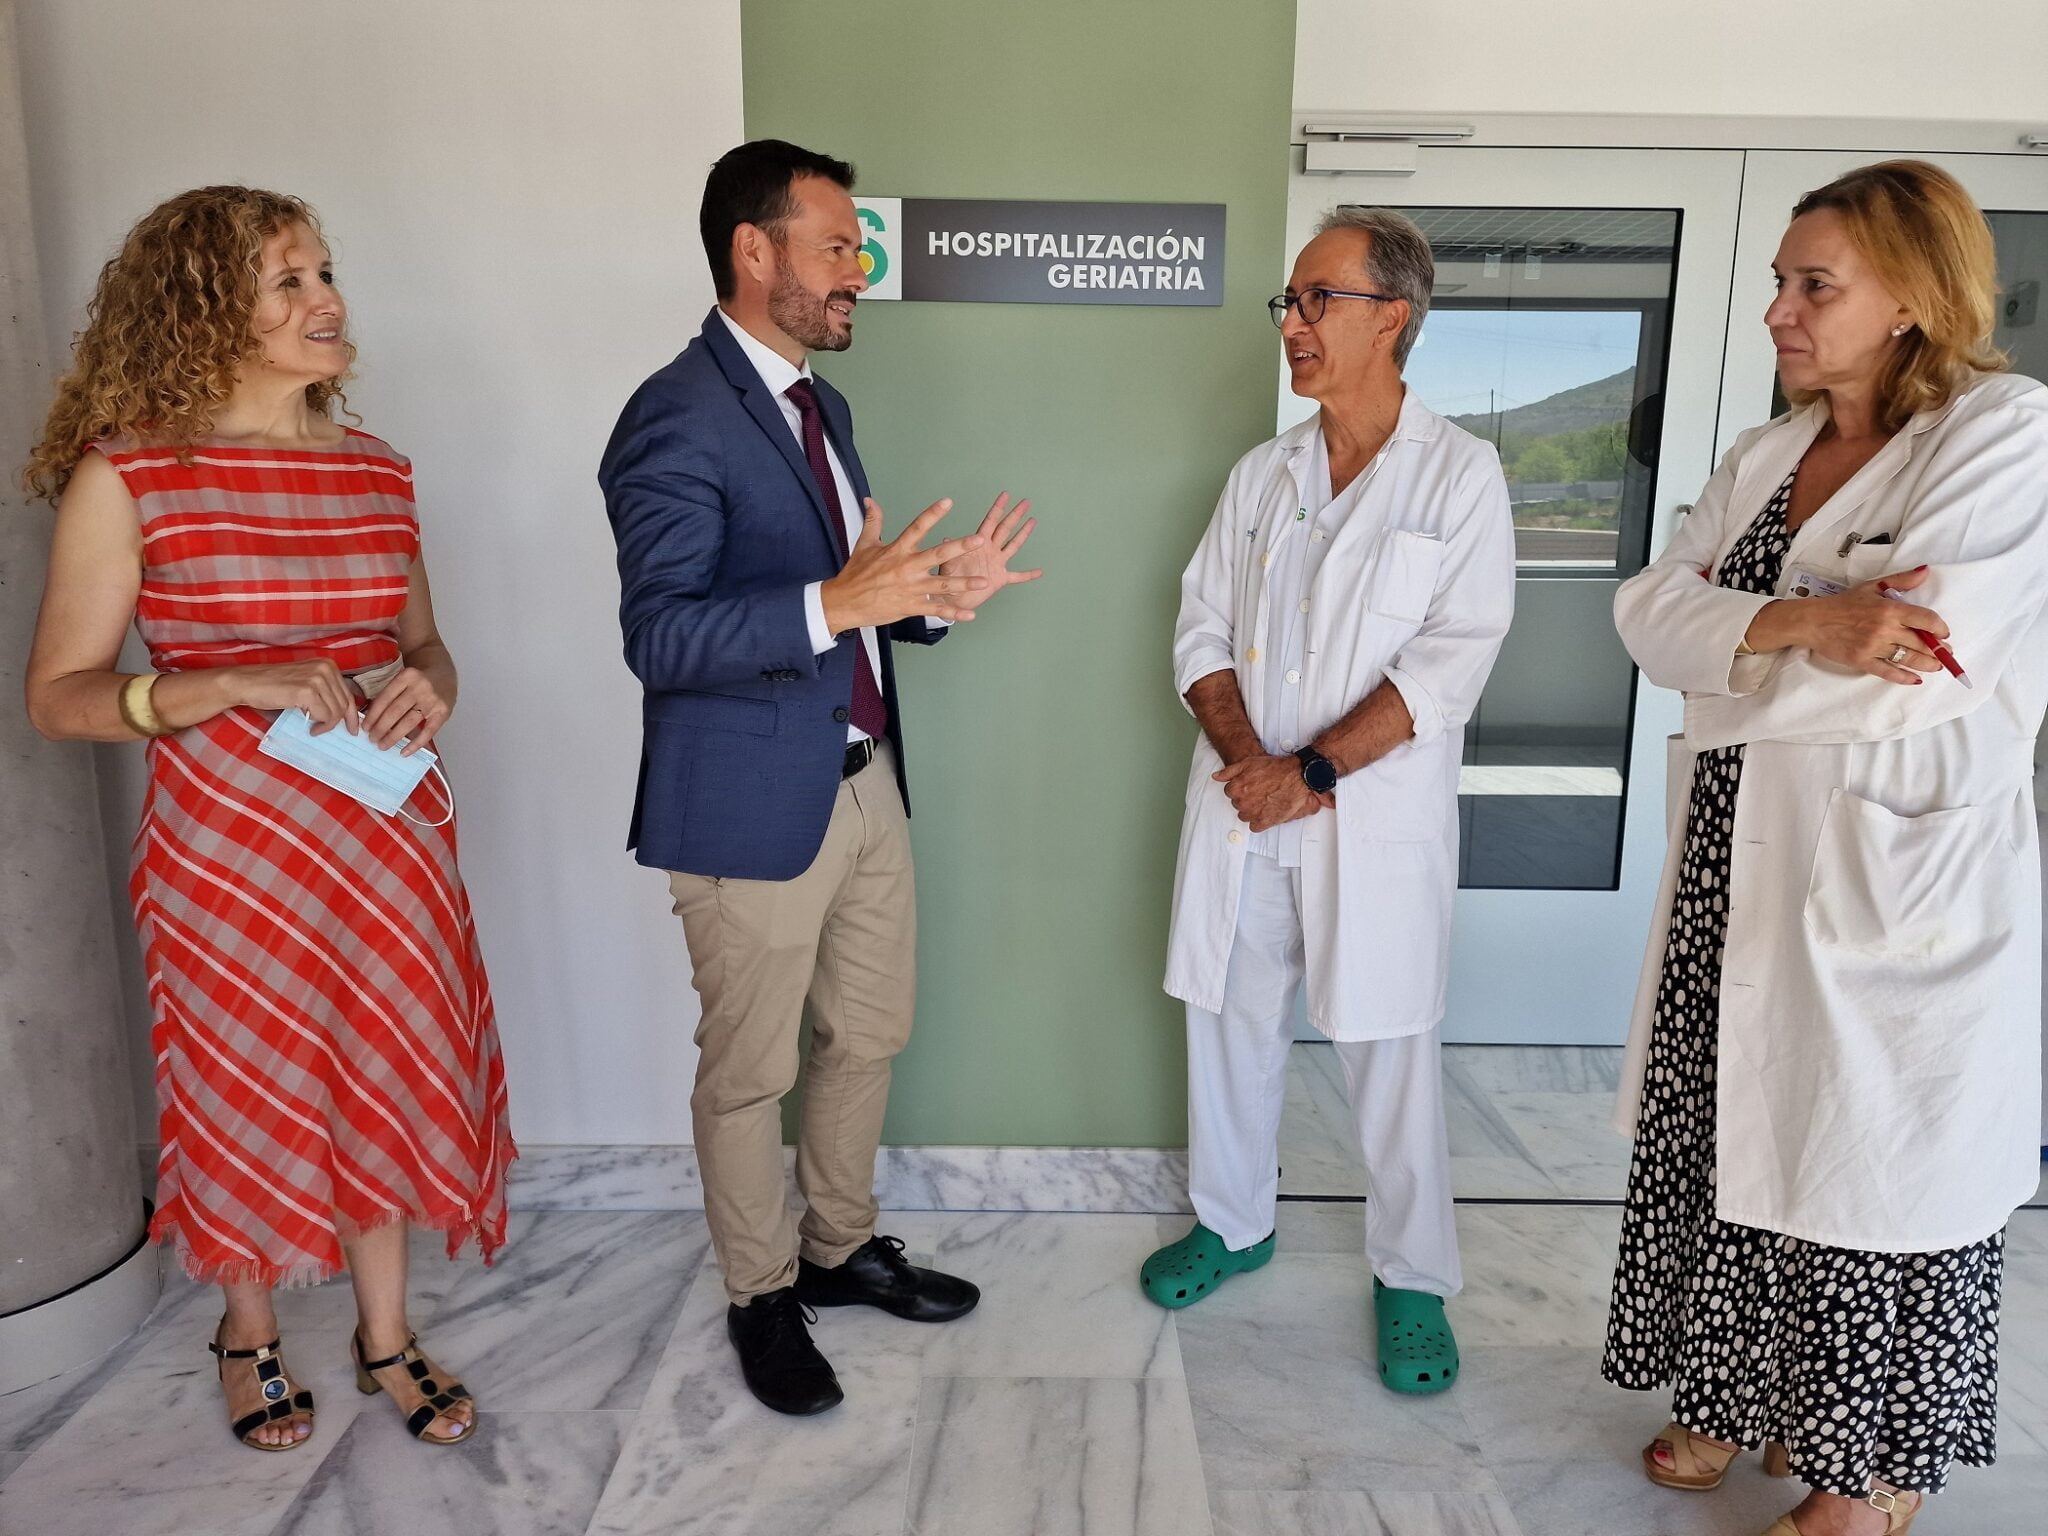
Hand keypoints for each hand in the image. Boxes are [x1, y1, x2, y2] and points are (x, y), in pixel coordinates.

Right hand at [224, 659, 357, 734]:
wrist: (247, 683)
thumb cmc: (273, 685)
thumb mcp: (306, 683)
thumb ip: (325, 692)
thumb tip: (345, 714)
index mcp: (327, 665)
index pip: (348, 694)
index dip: (352, 714)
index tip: (353, 728)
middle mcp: (325, 668)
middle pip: (345, 704)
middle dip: (339, 722)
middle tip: (324, 731)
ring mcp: (317, 679)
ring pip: (336, 712)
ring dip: (327, 725)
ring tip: (314, 728)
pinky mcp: (307, 691)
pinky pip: (325, 716)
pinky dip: (321, 726)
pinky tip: (311, 728)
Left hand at [362, 667, 452, 753]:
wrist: (444, 674)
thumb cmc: (419, 680)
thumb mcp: (404, 679)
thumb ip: (391, 694)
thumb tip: (372, 719)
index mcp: (406, 676)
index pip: (385, 698)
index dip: (373, 715)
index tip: (365, 727)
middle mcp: (420, 687)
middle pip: (396, 711)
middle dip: (381, 727)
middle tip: (372, 739)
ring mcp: (433, 700)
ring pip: (409, 722)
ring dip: (394, 736)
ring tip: (383, 745)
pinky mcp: (443, 712)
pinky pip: (428, 732)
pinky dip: (416, 744)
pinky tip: (405, 752)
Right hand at [820, 497, 989, 633]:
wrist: (845, 602)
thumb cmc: (855, 574)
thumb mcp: (864, 544)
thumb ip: (873, 521)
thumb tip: (870, 501)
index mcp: (897, 550)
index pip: (917, 527)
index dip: (933, 514)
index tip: (948, 502)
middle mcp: (907, 567)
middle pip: (938, 554)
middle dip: (960, 547)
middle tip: (980, 540)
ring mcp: (910, 588)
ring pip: (942, 584)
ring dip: (964, 583)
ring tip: (984, 582)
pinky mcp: (910, 606)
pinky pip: (935, 609)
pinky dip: (953, 614)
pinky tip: (969, 615)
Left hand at [935, 493, 1041, 612]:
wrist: (951, 599)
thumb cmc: (947, 580)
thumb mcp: (947, 564)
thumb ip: (950, 552)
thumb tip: (947, 538)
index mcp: (978, 544)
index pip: (990, 522)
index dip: (998, 509)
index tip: (1005, 495)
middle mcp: (990, 550)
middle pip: (1005, 529)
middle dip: (1015, 515)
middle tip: (1026, 502)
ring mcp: (997, 564)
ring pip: (1013, 545)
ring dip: (1023, 534)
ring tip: (1033, 521)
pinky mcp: (1000, 579)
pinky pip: (1018, 576)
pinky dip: (1028, 575)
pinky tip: (1039, 572)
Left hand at [1214, 753, 1331, 832]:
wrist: (1296, 777)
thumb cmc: (1274, 769)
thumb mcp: (1248, 763)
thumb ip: (1229, 771)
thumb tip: (1216, 777)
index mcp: (1236, 788)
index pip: (1230, 792)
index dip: (1240, 787)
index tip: (1250, 785)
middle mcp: (1242, 802)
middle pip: (1237, 804)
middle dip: (1246, 798)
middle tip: (1259, 791)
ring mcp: (1253, 814)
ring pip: (1244, 816)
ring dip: (1251, 810)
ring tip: (1264, 800)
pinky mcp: (1264, 822)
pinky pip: (1254, 827)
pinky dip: (1259, 821)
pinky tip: (1266, 811)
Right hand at [1754, 563, 1946, 684]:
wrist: (1813, 621)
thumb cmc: (1843, 604)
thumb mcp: (1872, 587)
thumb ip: (1901, 580)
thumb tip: (1925, 572)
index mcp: (1890, 609)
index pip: (1926, 620)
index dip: (1940, 628)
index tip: (1943, 633)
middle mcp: (1885, 629)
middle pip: (1921, 643)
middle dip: (1938, 649)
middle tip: (1945, 652)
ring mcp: (1874, 647)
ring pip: (1909, 659)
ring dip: (1927, 664)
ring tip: (1936, 666)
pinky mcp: (1862, 661)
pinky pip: (1888, 672)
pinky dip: (1904, 677)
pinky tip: (1915, 679)